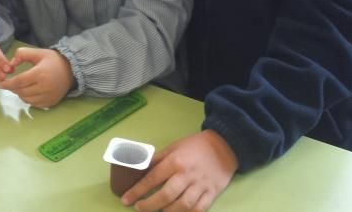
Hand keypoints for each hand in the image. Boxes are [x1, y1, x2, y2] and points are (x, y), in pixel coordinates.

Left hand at [0, 47, 74, 107]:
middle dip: (13, 88)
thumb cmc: (53, 60)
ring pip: (27, 99)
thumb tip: (10, 64)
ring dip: (20, 94)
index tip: (0, 84)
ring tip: (20, 87)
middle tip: (9, 84)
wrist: (72, 70)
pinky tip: (29, 92)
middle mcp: (44, 87)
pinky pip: (34, 104)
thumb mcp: (38, 52)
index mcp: (40, 73)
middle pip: (22, 91)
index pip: (19, 81)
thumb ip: (22, 54)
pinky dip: (28, 99)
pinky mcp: (50, 102)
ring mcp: (48, 96)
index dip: (8, 84)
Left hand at [122, 129, 238, 211]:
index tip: (126, 199)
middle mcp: (187, 175)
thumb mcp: (174, 146)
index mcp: (176, 161)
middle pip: (166, 195)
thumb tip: (140, 166)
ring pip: (182, 205)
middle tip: (139, 208)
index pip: (152, 179)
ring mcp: (201, 186)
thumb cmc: (195, 146)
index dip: (137, 191)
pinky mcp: (212, 193)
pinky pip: (199, 209)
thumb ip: (158, 159)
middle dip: (150, 205)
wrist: (225, 146)